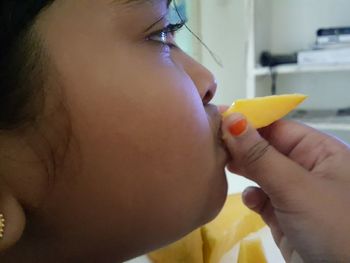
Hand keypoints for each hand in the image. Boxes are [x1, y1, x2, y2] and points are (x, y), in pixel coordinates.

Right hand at [222, 113, 349, 262]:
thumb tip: (232, 119)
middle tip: (212, 143)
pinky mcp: (286, 216)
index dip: (249, 122)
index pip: (278, 127)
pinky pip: (263, 198)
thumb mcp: (295, 187)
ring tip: (222, 165)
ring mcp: (296, 193)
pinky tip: (250, 200)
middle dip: (242, 146)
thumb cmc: (333, 226)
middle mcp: (308, 168)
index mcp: (320, 151)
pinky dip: (253, 197)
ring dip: (244, 170)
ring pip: (262, 173)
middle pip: (267, 148)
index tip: (218, 117)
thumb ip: (260, 155)